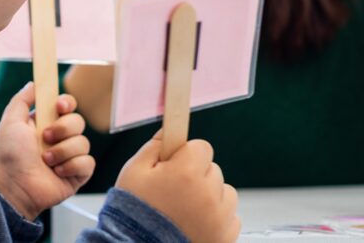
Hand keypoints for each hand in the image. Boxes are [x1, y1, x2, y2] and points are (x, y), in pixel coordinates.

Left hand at [0, 82, 95, 220]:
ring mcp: (70, 156)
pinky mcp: (77, 174)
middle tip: (45, 137)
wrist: (13, 186)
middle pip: (79, 121)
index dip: (67, 103)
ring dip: (62, 151)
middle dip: (63, 129)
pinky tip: (56, 172)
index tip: (59, 106)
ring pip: (83, 142)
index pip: (67, 106)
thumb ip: (22, 100)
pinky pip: (87, 162)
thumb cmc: (9, 156)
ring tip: (45, 160)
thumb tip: (34, 83)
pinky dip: (71, 166)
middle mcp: (60, 138)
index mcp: (47, 123)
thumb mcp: (10, 122)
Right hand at [116, 132, 239, 242]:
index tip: (174, 166)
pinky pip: (230, 217)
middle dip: (196, 175)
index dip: (186, 155)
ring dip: (209, 196)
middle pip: (213, 169)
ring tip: (185, 210)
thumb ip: (154, 146)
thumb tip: (169, 131)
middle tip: (174, 192)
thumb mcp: (134, 171)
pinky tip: (195, 224)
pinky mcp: (226, 237)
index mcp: (187, 173)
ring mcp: (220, 218)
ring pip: (224, 193)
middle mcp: (208, 194)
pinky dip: (217, 218)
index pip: (201, 147)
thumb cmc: (133, 211)